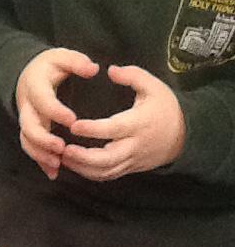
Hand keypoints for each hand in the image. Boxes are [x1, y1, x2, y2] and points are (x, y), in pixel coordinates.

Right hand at [15, 48, 98, 179]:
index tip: (72, 120)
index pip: (43, 101)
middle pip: (29, 127)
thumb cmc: (48, 66)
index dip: (56, 112)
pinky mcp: (29, 132)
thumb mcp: (61, 56)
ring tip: (57, 165)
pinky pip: (31, 149)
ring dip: (41, 155)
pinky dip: (40, 162)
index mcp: (35, 86)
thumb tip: (93, 69)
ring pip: (27, 141)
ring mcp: (27, 121)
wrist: (27, 75)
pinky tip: (53, 173)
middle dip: (44, 140)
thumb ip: (76, 62)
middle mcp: (27, 106)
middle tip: (62, 148)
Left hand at [62, 65, 185, 181]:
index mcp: (138, 123)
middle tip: (63, 149)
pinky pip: (108, 176)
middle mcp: (134, 145)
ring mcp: (131, 160)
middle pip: (106, 159)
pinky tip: (75, 166)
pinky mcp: (129, 169)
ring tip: (63, 158)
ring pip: (104, 171)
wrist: (185, 135)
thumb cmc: (166, 108)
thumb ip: (132, 76)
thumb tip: (110, 70)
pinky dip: (90, 174)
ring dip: (82, 168)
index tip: (74, 126)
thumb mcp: (154, 86)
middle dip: (83, 157)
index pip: (112, 129)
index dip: (92, 129)